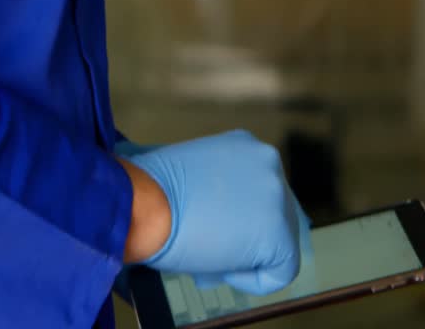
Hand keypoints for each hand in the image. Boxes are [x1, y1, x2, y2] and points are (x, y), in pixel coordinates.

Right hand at [123, 130, 310, 295]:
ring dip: (249, 253)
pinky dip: (253, 279)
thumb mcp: (193, 173)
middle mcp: (268, 162)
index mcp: (247, 145)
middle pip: (277, 211)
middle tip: (217, 246)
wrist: (143, 203)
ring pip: (280, 239)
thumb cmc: (150, 192)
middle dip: (249, 233)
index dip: (239, 216)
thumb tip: (225, 218)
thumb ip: (220, 187)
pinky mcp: (278, 233)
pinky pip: (281, 271)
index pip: (261, 189)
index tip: (214, 226)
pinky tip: (222, 270)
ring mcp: (277, 196)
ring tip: (213, 256)